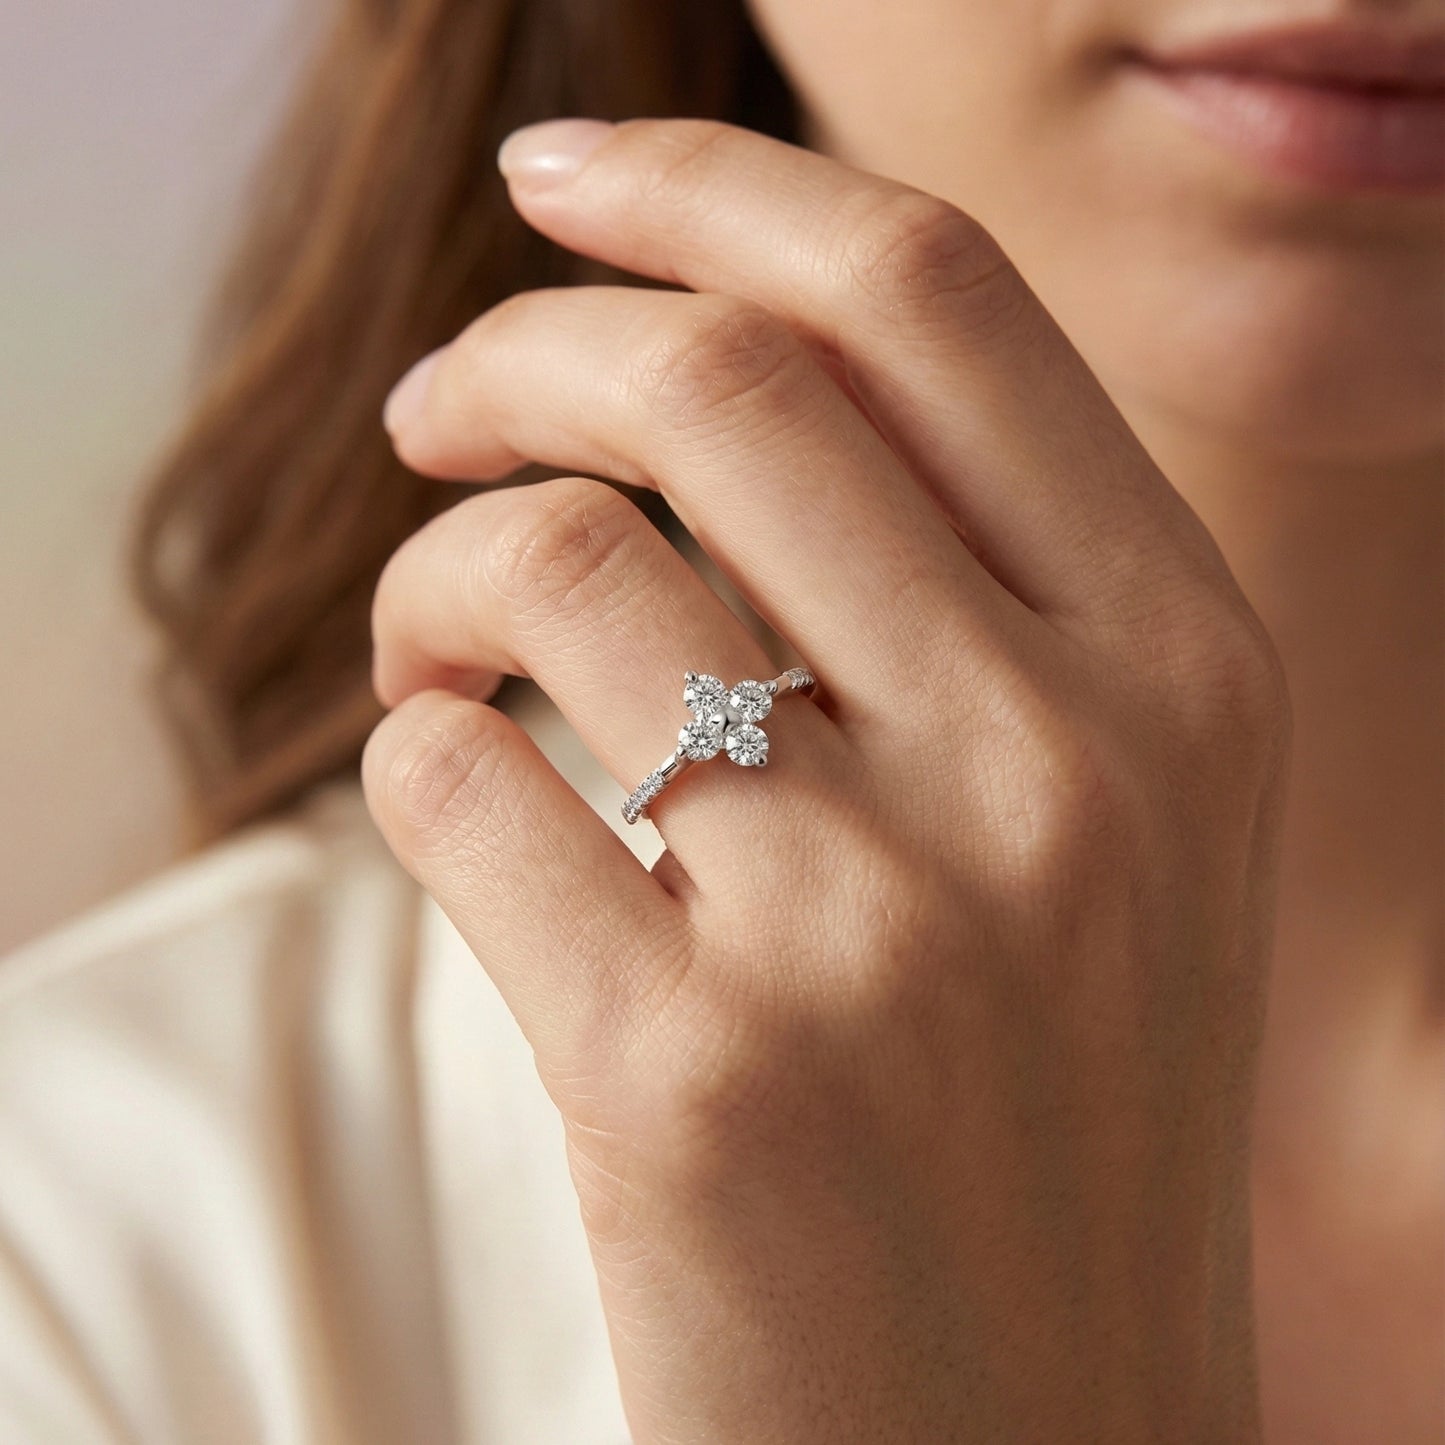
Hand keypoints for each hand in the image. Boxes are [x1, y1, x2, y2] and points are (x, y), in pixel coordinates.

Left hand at [365, 118, 1288, 1443]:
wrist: (1032, 1444)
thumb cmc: (1042, 1113)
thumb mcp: (1101, 815)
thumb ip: (967, 582)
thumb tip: (710, 363)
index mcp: (1187, 666)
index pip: (925, 293)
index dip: (713, 182)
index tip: (564, 180)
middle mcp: (1066, 764)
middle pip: (716, 383)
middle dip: (520, 351)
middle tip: (439, 412)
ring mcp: (883, 925)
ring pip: (556, 565)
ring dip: (436, 570)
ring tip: (434, 645)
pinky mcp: (694, 1077)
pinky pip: (450, 782)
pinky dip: (404, 756)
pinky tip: (454, 809)